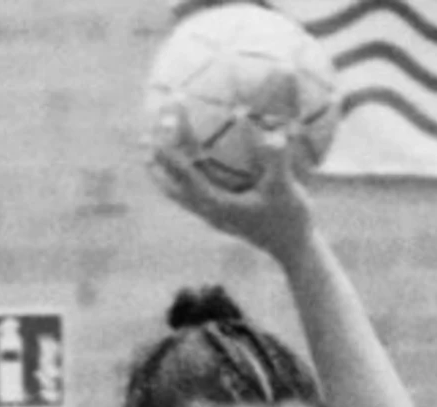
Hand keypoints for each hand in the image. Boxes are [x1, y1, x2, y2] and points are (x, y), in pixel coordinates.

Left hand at [146, 112, 314, 265]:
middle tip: (143, 137)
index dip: (171, 148)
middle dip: (157, 162)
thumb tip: (271, 133)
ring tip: (149, 154)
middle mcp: (208, 211)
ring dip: (163, 173)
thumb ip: (277, 162)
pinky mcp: (219, 215)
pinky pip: (193, 193)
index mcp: (216, 205)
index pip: (185, 173)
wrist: (293, 251)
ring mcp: (211, 215)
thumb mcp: (286, 190)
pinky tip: (191, 164)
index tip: (161, 124)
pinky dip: (184, 177)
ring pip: (178, 192)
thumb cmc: (290, 220)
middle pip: (171, 184)